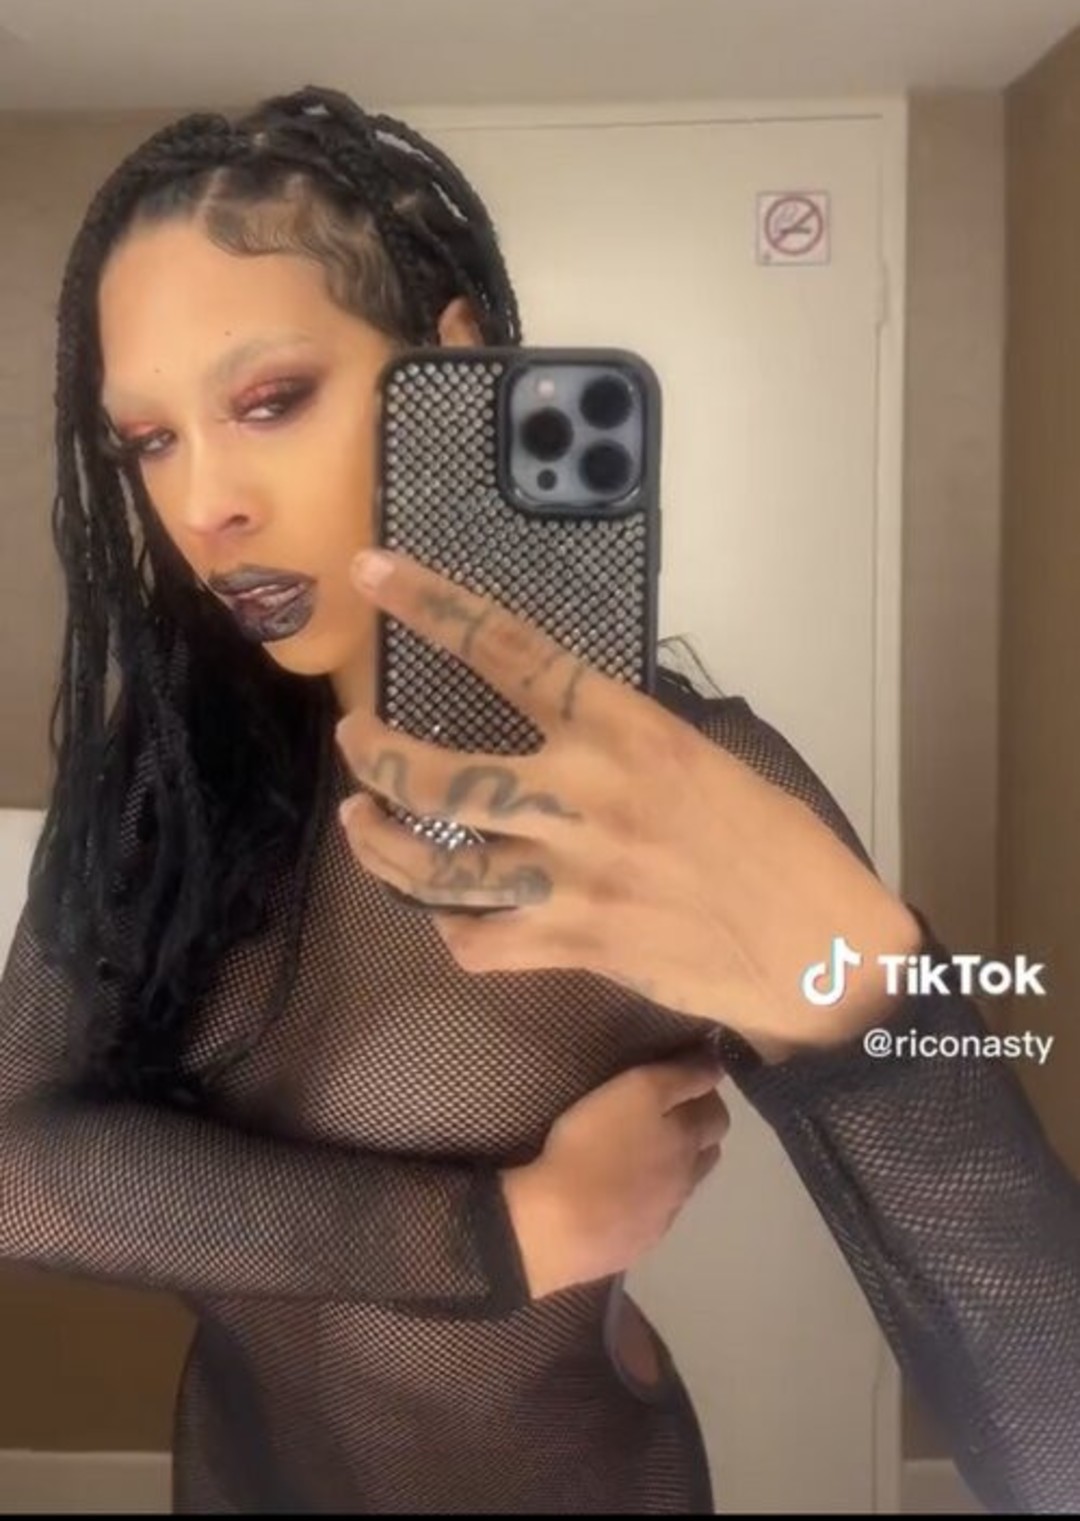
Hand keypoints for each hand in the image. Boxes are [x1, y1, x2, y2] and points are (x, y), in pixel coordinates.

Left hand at [337, 547, 920, 1059]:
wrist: (821, 947)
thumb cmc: (778, 844)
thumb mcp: (705, 758)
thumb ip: (624, 739)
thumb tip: (564, 725)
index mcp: (626, 729)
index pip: (508, 650)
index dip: (431, 606)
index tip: (374, 573)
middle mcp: (587, 797)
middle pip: (438, 774)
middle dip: (374, 753)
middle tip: (354, 736)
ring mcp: (572, 877)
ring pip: (435, 864)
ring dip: (380, 844)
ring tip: (361, 821)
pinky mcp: (573, 945)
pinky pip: (476, 941)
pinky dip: (450, 927)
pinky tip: (444, 911)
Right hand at [500, 1049, 729, 1299]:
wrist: (559, 1225)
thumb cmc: (592, 1144)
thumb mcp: (636, 1090)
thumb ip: (680, 1077)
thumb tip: (717, 1065)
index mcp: (688, 1139)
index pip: (718, 1114)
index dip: (704, 1094)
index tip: (681, 1080)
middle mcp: (686, 1178)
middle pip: (708, 1151)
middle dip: (696, 1130)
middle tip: (661, 1115)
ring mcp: (664, 1215)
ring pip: (683, 1184)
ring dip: (673, 1167)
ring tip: (638, 1155)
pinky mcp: (638, 1241)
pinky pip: (654, 1214)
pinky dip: (646, 1199)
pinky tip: (619, 1194)